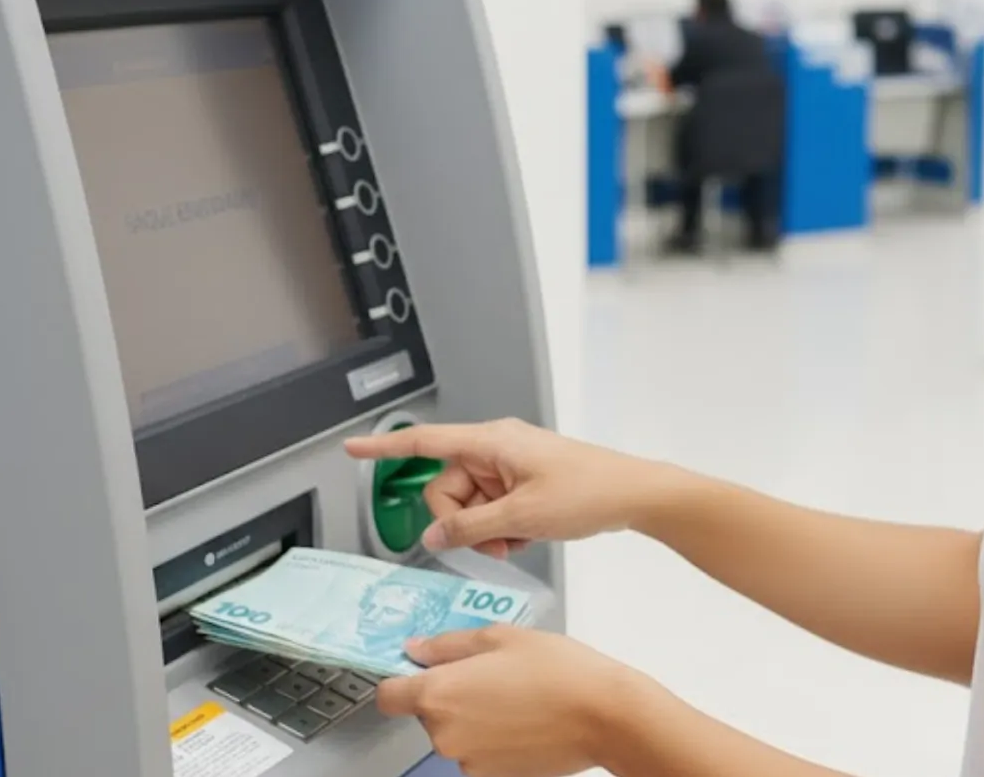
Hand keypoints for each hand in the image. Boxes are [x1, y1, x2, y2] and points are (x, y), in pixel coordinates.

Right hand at [345, 419, 672, 558]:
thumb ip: (470, 528)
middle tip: (492, 542)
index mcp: (489, 442)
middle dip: (460, 522)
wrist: (631, 494)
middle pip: (446, 488)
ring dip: (483, 531)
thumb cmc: (586, 491)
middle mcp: (494, 449)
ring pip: (469, 505)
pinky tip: (525, 537)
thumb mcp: (521, 516)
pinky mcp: (522, 483)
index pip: (424, 442)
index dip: (384, 447)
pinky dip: (500, 528)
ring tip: (516, 542)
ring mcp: (509, 466)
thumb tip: (434, 537)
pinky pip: (491, 508)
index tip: (352, 448)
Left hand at [378, 626, 647, 776]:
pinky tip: (523, 720)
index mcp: (440, 694)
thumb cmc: (556, 669)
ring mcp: (467, 761)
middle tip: (489, 673)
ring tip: (514, 696)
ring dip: (472, 716)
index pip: (388, 696)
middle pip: (426, 713)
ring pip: (454, 733)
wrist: (603, 715)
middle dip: (449, 694)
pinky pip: (477, 752)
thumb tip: (416, 650)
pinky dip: (491, 738)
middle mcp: (444, 734)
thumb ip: (449, 644)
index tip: (419, 670)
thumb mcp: (501, 636)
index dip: (400, 680)